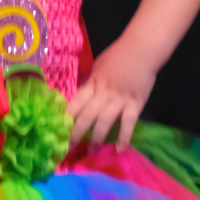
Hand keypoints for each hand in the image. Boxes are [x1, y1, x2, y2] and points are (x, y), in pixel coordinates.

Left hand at [67, 36, 156, 152]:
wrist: (142, 48)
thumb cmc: (119, 55)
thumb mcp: (98, 67)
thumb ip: (91, 83)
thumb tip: (81, 97)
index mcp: (93, 83)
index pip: (75, 103)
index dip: (66, 118)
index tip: (57, 131)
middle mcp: (103, 93)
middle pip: (86, 115)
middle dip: (76, 132)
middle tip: (68, 148)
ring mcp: (120, 99)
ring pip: (105, 120)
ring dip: (97, 136)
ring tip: (92, 151)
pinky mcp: (136, 103)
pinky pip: (129, 122)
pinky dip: (124, 136)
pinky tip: (120, 149)